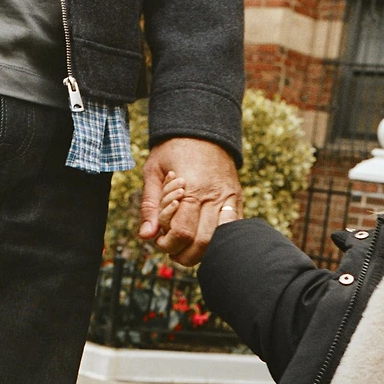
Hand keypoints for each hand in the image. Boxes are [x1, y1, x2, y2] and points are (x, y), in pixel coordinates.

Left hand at [139, 137, 240, 266]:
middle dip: (184, 254)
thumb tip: (146, 235)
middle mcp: (213, 197)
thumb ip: (149, 205)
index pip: (183, 232)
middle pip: (203, 242)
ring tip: (187, 249)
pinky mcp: (237, 200)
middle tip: (172, 250)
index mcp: (191, 189)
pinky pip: (232, 230)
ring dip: (202, 253)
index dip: (168, 244)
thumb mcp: (153, 171)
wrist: (204, 129)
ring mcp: (229, 200)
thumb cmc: (174, 149)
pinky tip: (204, 239)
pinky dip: (219, 241)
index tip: (159, 241)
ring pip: (220, 241)